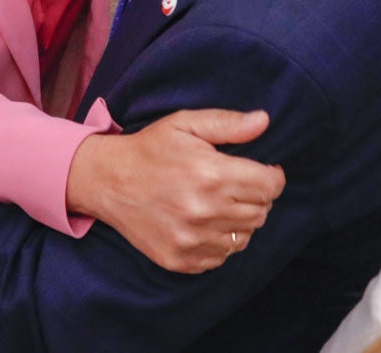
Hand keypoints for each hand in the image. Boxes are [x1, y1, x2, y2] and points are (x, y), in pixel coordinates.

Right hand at [66, 109, 285, 273]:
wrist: (107, 181)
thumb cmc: (150, 149)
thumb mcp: (186, 124)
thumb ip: (228, 123)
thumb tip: (264, 121)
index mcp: (211, 175)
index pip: (269, 186)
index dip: (272, 176)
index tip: (263, 170)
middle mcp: (204, 212)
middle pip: (261, 212)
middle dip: (257, 196)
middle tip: (238, 183)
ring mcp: (191, 240)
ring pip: (244, 237)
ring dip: (241, 220)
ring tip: (222, 202)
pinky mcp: (180, 260)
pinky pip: (221, 257)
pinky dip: (221, 241)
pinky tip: (206, 222)